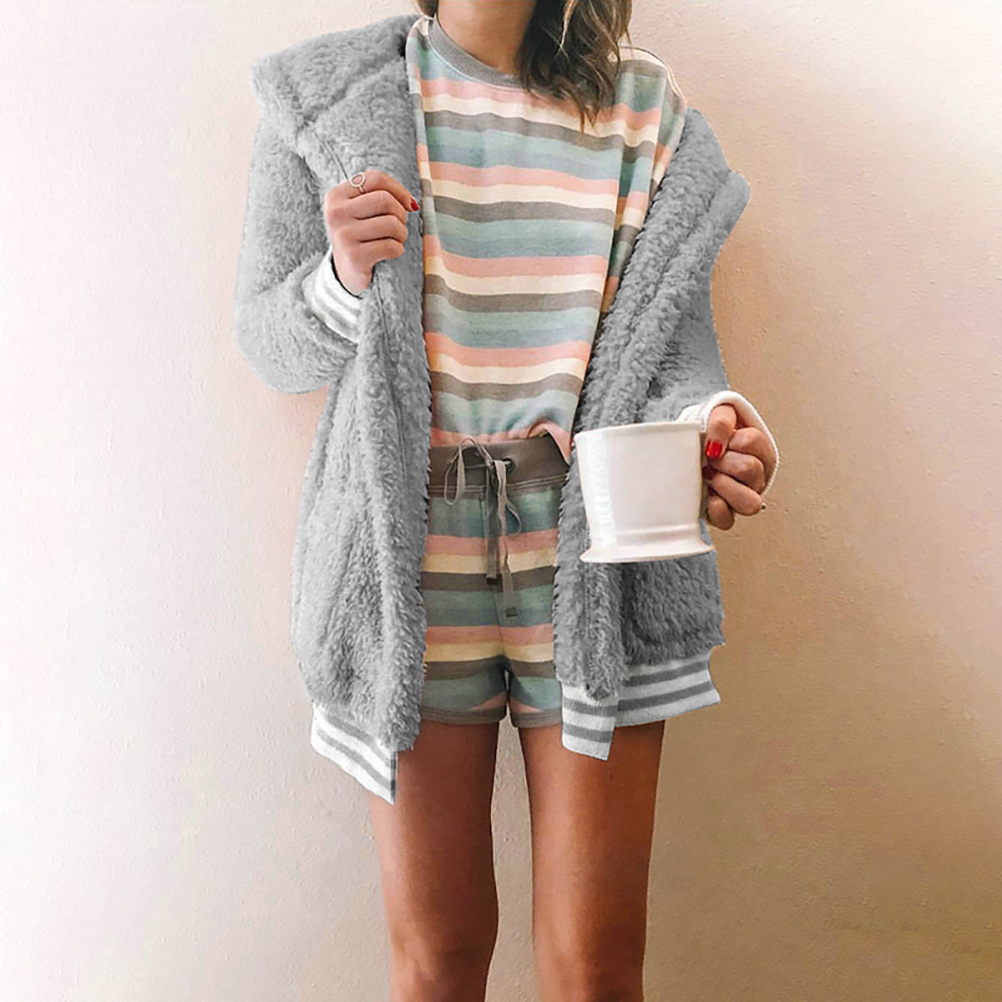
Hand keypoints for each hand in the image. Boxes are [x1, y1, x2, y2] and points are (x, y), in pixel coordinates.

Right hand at [323, 169, 420, 295]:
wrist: (346, 273)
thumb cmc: (361, 236)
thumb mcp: (361, 211)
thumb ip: (380, 195)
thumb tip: (412, 203)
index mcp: (336, 196)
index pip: (375, 179)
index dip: (398, 189)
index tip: (408, 204)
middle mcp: (336, 213)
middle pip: (385, 200)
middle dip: (401, 214)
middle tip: (399, 226)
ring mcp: (344, 235)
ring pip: (391, 223)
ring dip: (402, 234)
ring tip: (395, 240)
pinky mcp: (355, 257)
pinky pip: (392, 247)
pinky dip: (398, 250)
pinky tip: (390, 253)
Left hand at [700, 404, 775, 529]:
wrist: (688, 451)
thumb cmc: (708, 434)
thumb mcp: (718, 415)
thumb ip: (721, 420)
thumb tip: (716, 445)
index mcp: (759, 450)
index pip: (753, 441)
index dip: (731, 439)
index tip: (716, 440)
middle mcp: (757, 476)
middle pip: (750, 470)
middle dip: (724, 461)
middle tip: (710, 459)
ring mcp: (744, 496)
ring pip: (750, 502)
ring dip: (725, 486)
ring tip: (710, 476)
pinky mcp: (727, 514)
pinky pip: (728, 521)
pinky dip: (716, 509)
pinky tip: (708, 495)